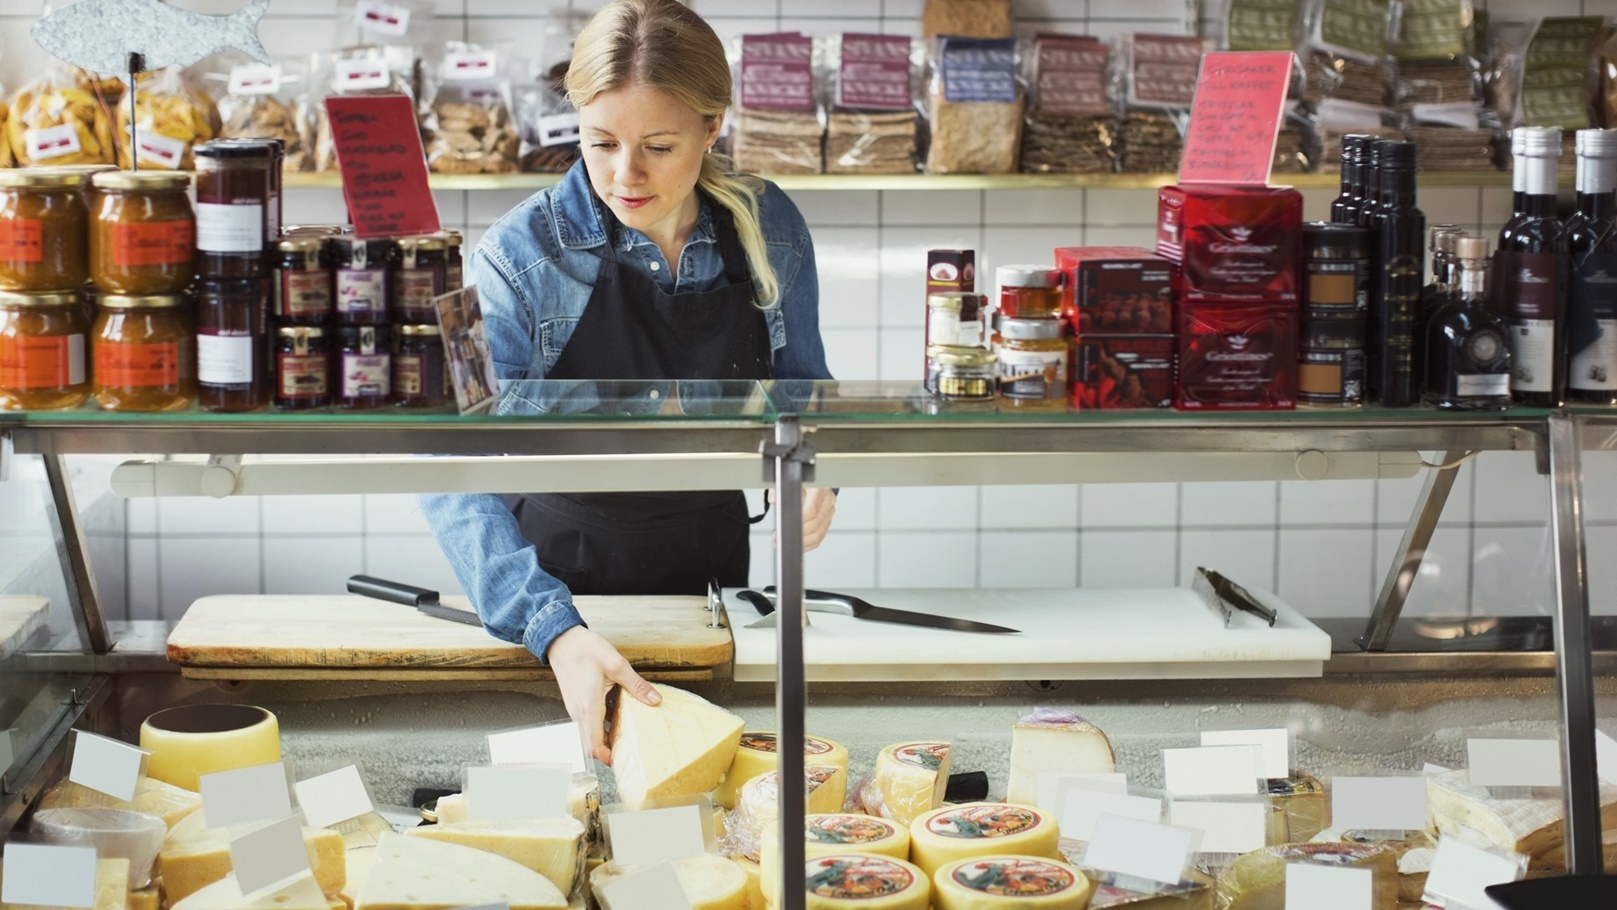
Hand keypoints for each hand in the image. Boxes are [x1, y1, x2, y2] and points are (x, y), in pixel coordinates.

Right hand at [545, 626, 659, 763]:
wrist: (562, 639)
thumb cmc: (584, 649)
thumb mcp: (616, 665)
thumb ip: (636, 684)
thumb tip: (654, 700)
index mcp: (588, 706)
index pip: (593, 744)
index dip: (605, 756)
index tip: (621, 760)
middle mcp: (578, 711)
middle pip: (591, 742)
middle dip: (609, 749)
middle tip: (629, 749)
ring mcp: (575, 707)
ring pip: (589, 732)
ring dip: (605, 736)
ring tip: (627, 734)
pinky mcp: (575, 702)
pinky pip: (587, 721)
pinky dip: (601, 724)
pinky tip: (617, 716)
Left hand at [766, 488, 836, 551]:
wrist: (816, 482)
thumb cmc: (802, 481)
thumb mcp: (788, 481)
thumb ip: (779, 489)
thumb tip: (773, 499)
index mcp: (819, 488)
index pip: (812, 509)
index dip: (799, 521)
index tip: (785, 526)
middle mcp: (828, 501)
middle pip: (815, 524)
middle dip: (796, 533)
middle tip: (779, 537)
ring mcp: (829, 512)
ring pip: (818, 534)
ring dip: (800, 542)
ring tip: (784, 542)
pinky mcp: (827, 521)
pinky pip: (819, 538)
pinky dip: (807, 544)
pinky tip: (796, 544)